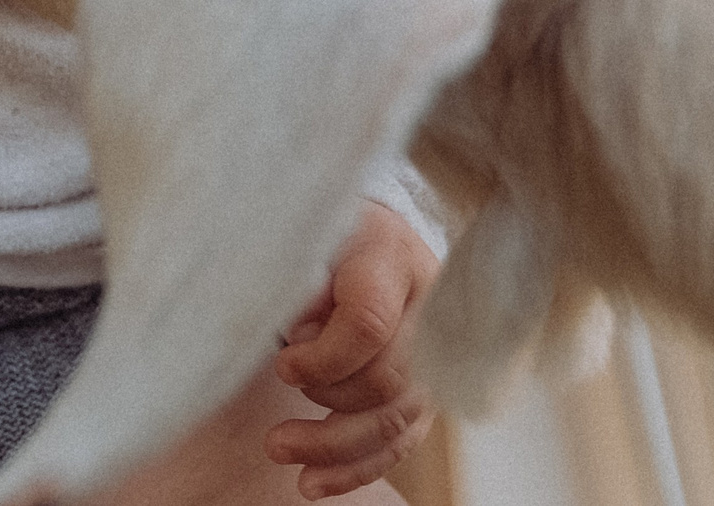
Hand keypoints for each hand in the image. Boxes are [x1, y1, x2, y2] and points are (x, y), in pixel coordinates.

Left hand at [267, 201, 438, 497]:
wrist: (374, 234)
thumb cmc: (330, 234)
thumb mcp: (308, 232)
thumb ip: (299, 277)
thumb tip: (300, 333)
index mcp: (391, 259)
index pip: (369, 322)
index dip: (322, 356)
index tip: (283, 365)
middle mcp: (427, 310)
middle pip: (387, 379)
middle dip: (326, 398)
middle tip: (278, 393)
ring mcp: (435, 355)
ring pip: (396, 419)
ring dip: (334, 447)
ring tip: (280, 449)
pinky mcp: (426, 393)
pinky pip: (398, 442)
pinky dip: (355, 468)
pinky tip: (313, 483)